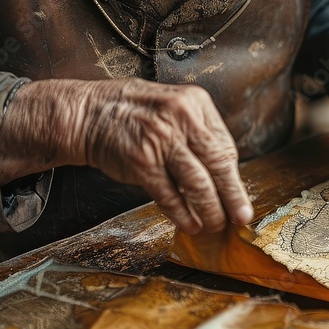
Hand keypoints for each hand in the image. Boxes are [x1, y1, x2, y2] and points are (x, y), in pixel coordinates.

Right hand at [0, 78, 252, 233]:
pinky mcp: (141, 161)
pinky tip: (191, 225)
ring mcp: (161, 139)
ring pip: (198, 183)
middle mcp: (181, 118)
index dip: (234, 176)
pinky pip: (169, 194)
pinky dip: (182, 214)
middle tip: (242, 217)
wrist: (86, 113)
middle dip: (233, 196)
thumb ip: (198, 134)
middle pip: (218, 165)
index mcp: (196, 103)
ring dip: (211, 209)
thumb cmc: (134, 115)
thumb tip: (225, 175)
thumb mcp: (173, 108)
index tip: (240, 196)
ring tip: (217, 225)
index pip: (225, 146)